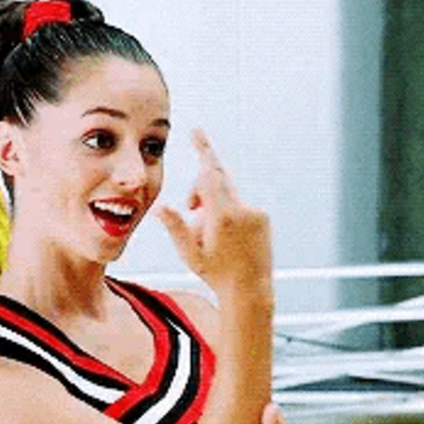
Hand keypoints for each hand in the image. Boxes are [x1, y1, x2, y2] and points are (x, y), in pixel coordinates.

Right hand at [157, 130, 271, 297]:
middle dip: (200, 189)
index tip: (196, 132)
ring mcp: (256, 212)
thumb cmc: (217, 274)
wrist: (250, 290)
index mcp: (222, 216)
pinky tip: (228, 239)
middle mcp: (242, 209)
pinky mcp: (263, 217)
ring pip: (227, 196)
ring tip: (212, 236)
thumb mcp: (190, 253)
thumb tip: (160, 207)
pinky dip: (229, 214)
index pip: (210, 174)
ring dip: (214, 208)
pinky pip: (240, 205)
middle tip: (190, 207)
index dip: (203, 149)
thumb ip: (175, 226)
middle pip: (216, 181)